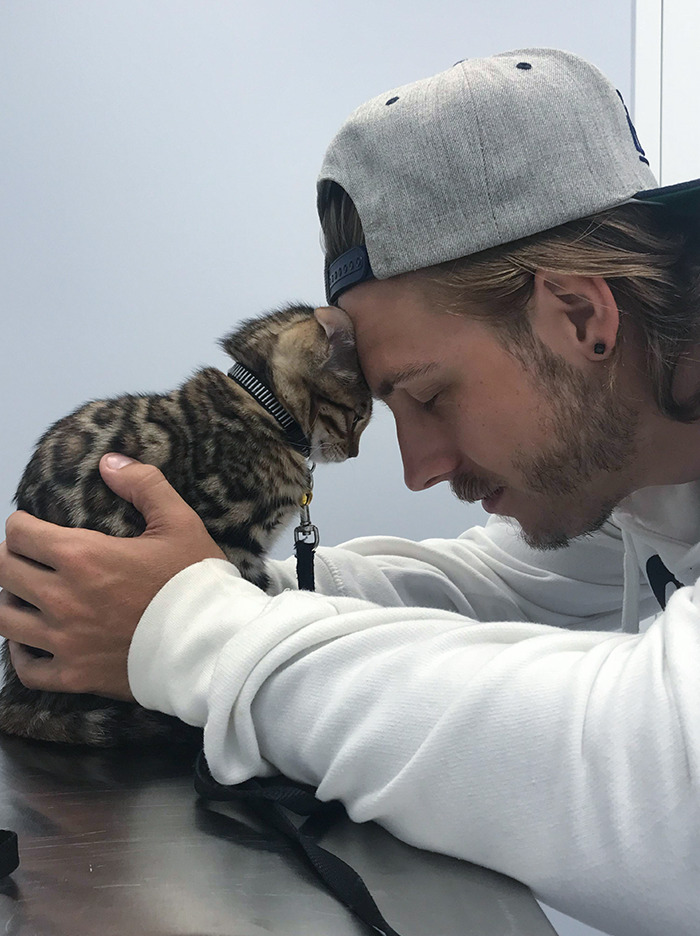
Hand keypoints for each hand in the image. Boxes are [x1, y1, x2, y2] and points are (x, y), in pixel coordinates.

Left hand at [0, 454, 225, 699]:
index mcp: (82, 557)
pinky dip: (19, 653)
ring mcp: (64, 641)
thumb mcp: (179, 522)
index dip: (21, 524)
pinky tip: (30, 641)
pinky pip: (25, 668)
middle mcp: (62, 598)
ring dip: (9, 600)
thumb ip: (143, 484)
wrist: (211, 646)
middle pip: (2, 571)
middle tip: (27, 556)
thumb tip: (109, 460)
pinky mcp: (74, 676)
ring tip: (24, 595)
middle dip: (9, 557)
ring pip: (4, 619)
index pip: (19, 533)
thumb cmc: (196, 582)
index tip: (32, 525)